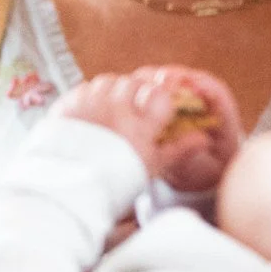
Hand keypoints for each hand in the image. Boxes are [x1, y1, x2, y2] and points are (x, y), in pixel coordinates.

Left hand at [57, 66, 241, 193]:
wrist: (70, 190)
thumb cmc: (116, 181)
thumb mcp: (151, 168)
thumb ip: (178, 149)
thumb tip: (203, 140)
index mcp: (138, 128)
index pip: (159, 95)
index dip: (161, 98)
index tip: (158, 107)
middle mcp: (114, 111)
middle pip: (134, 83)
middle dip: (139, 92)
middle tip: (136, 108)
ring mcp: (89, 105)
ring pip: (109, 81)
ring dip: (116, 90)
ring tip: (116, 109)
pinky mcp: (67, 105)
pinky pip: (86, 87)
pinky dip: (93, 94)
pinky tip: (95, 111)